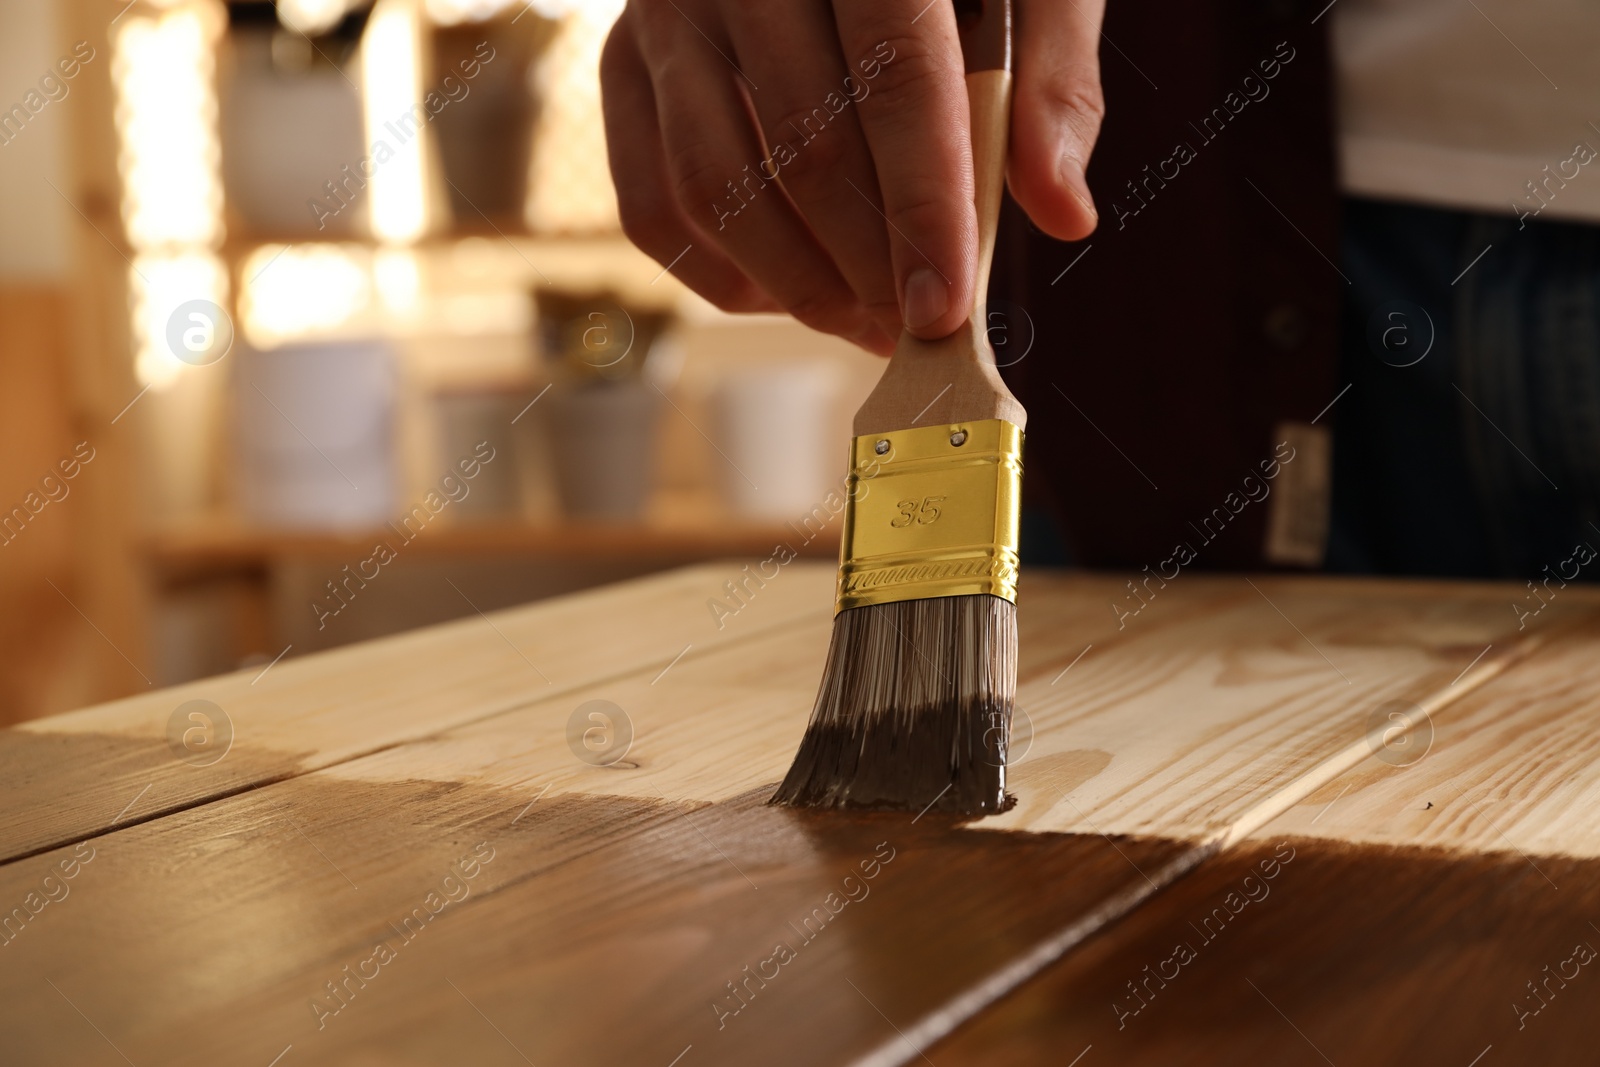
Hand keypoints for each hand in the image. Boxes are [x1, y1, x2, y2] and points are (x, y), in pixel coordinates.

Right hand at [600, 0, 1104, 353]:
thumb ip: (1053, 76)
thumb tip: (1064, 212)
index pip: (895, 80)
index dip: (923, 206)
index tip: (944, 307)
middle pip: (803, 149)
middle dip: (869, 266)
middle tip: (918, 327)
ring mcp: (664, 18)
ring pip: (716, 189)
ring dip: (798, 286)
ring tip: (867, 322)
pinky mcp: (623, 67)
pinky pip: (653, 205)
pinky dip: (722, 277)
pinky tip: (792, 295)